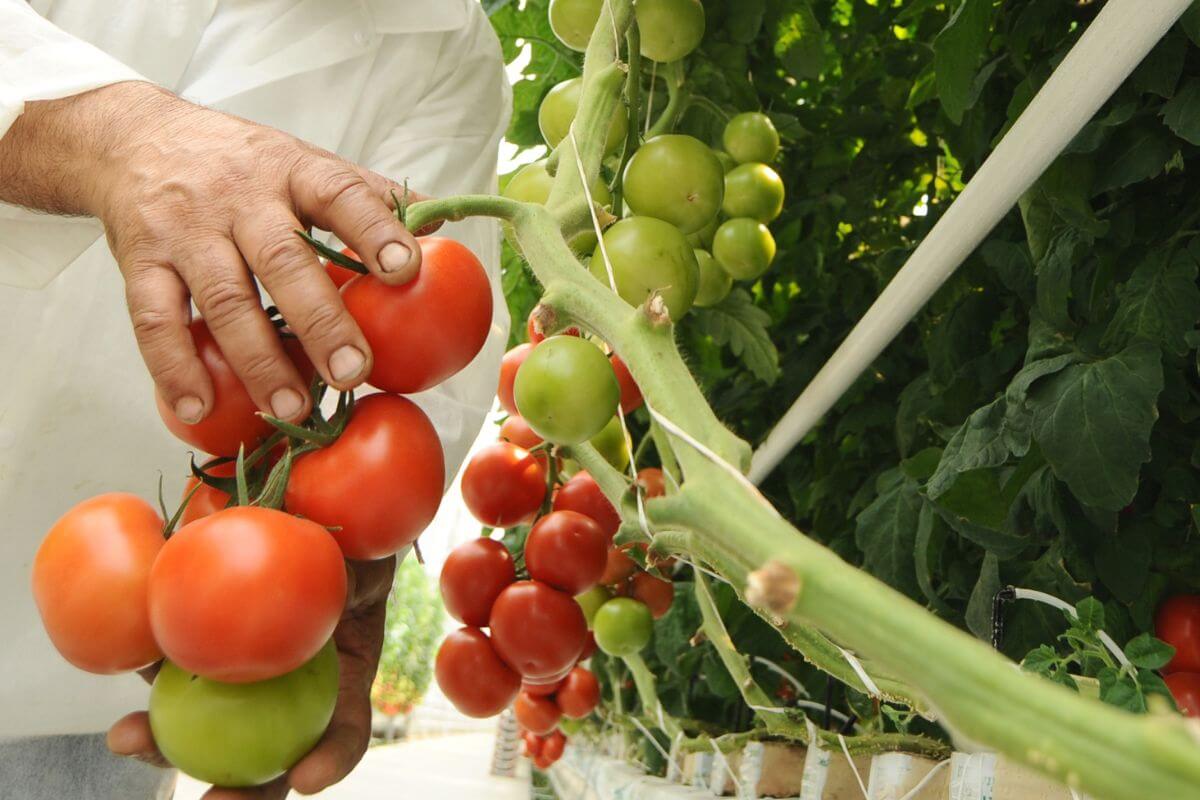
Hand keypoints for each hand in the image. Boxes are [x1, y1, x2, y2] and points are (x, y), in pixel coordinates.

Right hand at [0, 80, 433, 424]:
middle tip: (352, 372)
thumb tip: (440, 226)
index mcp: (292, 171)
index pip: (340, 194)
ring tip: (291, 409)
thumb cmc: (241, 164)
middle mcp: (239, 198)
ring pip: (224, 300)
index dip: (374, 230)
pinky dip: (174, 368)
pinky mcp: (140, 261)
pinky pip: (155, 320)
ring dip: (258, 361)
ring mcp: (186, 231)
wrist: (133, 139)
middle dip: (320, 321)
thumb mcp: (302, 162)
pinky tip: (198, 408)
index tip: (405, 270)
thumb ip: (366, 195)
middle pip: (283, 260)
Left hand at [106, 557, 395, 798]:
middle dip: (240, 792)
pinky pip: (167, 674)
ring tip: (128, 739)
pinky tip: (118, 700)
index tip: (306, 778)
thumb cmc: (349, 535)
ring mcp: (236, 674)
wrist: (298, 502)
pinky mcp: (191, 648)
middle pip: (269, 756)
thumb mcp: (366, 553)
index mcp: (341, 677)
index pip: (344, 730)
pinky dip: (144, 689)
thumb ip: (353, 573)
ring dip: (165, 744)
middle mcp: (288, 690)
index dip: (330, 759)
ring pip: (205, 728)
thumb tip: (336, 588)